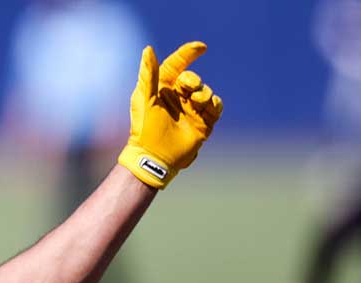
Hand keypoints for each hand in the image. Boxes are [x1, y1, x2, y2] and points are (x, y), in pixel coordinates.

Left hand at [118, 41, 222, 188]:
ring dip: (204, 93)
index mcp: (161, 89)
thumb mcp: (145, 98)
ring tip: (197, 102)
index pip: (176, 65)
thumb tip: (148, 49)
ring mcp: (190, 110)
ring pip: (205, 91)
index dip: (188, 54)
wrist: (156, 157)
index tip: (201, 47)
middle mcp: (176, 98)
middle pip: (192, 79)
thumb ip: (148, 74)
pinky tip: (210, 107)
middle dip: (193, 80)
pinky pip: (215, 106)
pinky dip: (215, 103)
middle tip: (190, 88)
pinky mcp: (202, 122)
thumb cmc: (145, 128)